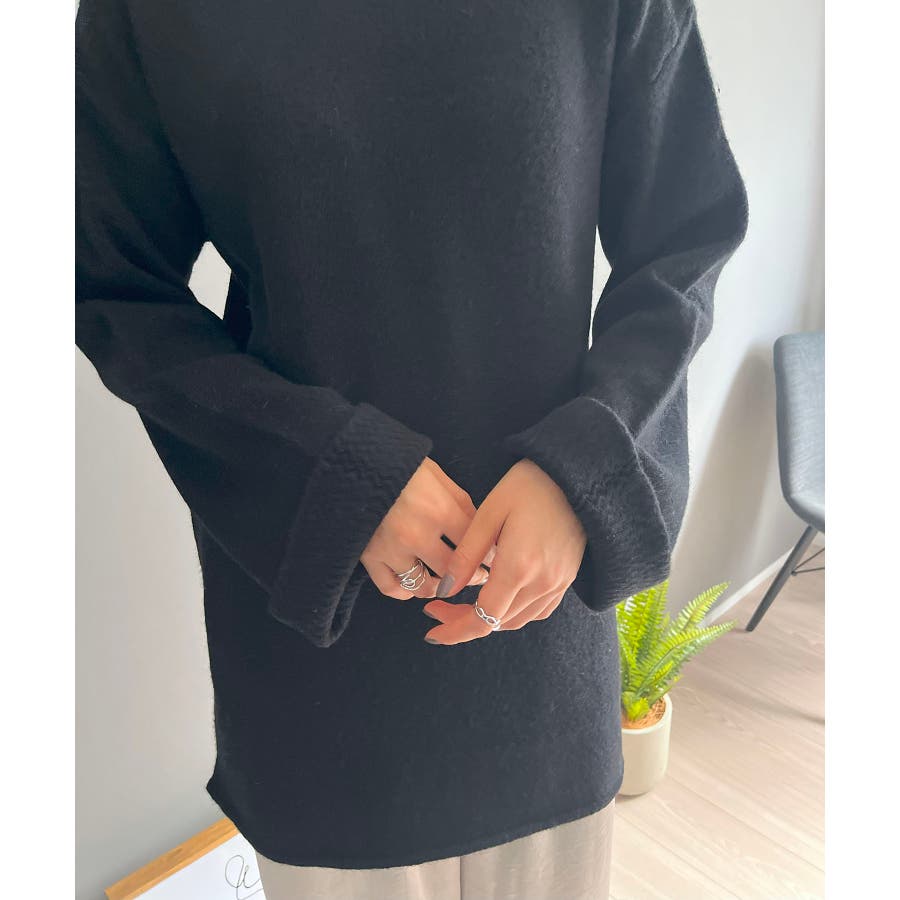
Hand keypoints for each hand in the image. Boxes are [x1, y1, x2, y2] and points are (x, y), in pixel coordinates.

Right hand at [360, 457, 494, 599]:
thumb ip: (460, 502)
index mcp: (438, 509)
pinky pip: (392, 588)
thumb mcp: (436, 475)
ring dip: (438, 586)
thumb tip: (480, 529)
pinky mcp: (370, 557)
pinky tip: (414, 584)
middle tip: (476, 577)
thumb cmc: (400, 466)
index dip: (488, 557)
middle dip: (469, 577)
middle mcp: (416, 534)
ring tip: (445, 581)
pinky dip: (406, 591)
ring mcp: (391, 549)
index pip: (474, 545)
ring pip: (422, 586)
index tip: (492, 561)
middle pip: (452, 571)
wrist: (354, 462)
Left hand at [422, 459, 586, 642]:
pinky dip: (513, 614)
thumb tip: (446, 590)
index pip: (483, 619)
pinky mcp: (567, 579)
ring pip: (517, 621)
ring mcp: (558, 584)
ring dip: (488, 620)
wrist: (577, 475)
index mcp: (519, 567)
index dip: (455, 631)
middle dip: (464, 623)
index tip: (432, 630)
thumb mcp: (488, 513)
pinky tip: (498, 599)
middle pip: (498, 623)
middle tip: (439, 609)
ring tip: (463, 606)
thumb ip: (466, 556)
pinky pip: (537, 611)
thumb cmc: (529, 485)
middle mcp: (542, 583)